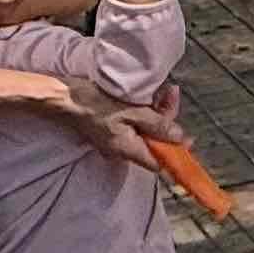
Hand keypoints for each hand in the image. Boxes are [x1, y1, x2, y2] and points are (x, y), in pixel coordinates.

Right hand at [45, 78, 170, 167]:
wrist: (64, 96)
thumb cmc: (96, 103)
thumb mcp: (133, 112)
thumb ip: (158, 125)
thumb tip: (180, 138)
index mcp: (128, 149)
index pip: (158, 163)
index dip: (175, 153)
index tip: (189, 140)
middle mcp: (122, 150)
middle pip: (154, 141)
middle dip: (167, 119)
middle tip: (172, 93)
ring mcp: (115, 140)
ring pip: (145, 130)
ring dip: (157, 111)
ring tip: (165, 89)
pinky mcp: (110, 129)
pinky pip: (134, 124)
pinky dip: (144, 112)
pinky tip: (149, 96)